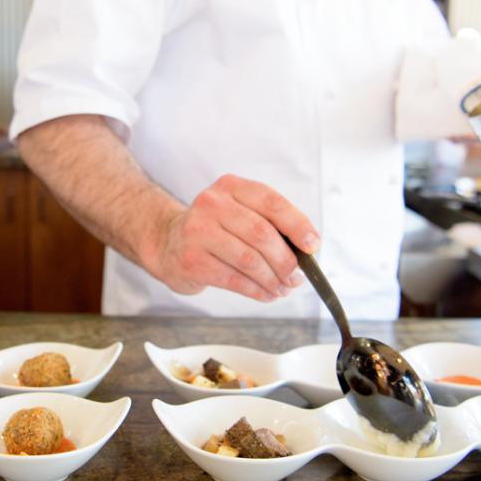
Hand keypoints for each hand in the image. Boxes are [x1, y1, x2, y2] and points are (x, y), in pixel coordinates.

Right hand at [147, 174, 320, 302]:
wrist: (168, 242)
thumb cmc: (214, 229)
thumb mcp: (238, 213)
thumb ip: (269, 224)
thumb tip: (306, 250)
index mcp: (230, 187)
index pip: (272, 203)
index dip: (297, 225)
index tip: (313, 245)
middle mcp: (212, 204)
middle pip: (262, 234)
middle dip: (286, 260)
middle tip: (297, 277)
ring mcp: (198, 232)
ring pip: (250, 260)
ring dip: (273, 279)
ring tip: (283, 288)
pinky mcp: (193, 260)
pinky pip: (235, 279)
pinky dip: (257, 290)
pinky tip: (266, 294)